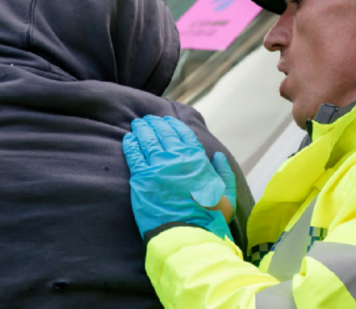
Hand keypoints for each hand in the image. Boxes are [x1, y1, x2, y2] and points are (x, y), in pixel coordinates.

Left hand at [123, 115, 236, 239]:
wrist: (188, 236)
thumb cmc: (209, 220)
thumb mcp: (227, 196)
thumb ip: (225, 174)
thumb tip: (219, 156)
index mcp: (197, 160)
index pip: (183, 134)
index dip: (174, 125)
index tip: (168, 121)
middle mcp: (177, 158)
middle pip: (163, 133)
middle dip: (156, 124)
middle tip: (149, 120)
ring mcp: (157, 167)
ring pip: (147, 140)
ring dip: (142, 129)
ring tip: (138, 124)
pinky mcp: (141, 178)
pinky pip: (134, 154)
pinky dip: (131, 143)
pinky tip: (129, 138)